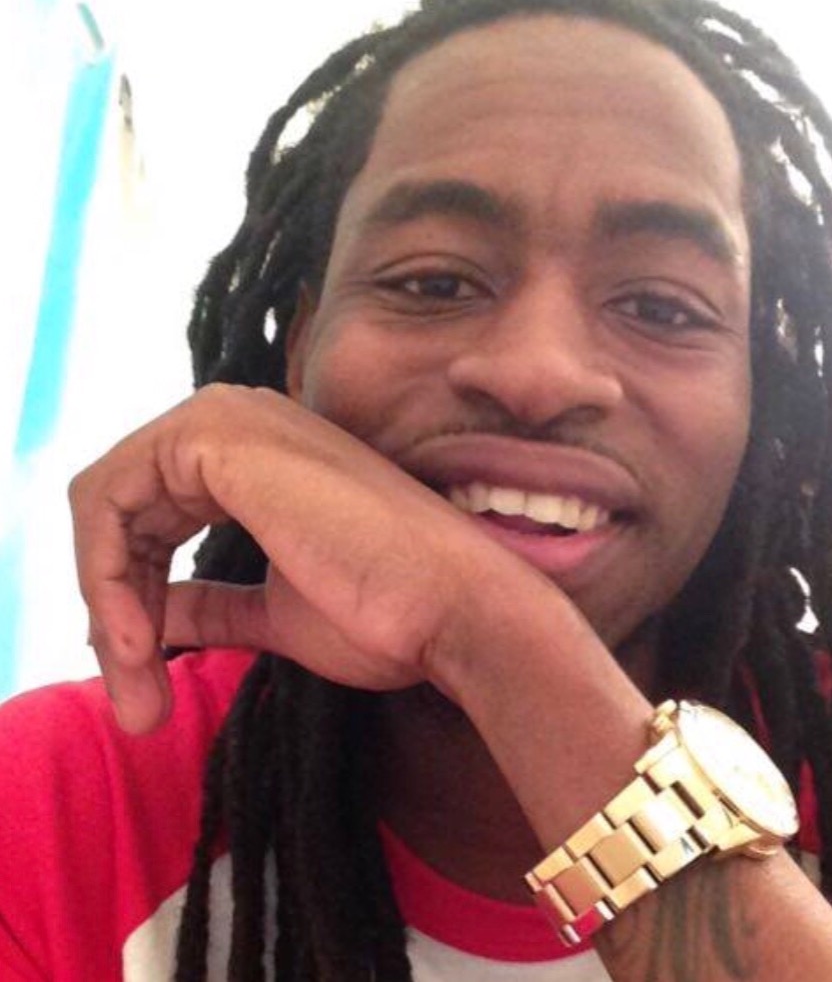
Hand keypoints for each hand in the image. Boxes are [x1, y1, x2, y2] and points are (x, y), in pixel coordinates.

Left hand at [69, 384, 534, 732]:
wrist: (451, 605)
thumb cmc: (385, 611)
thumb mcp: (275, 612)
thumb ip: (213, 604)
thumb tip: (157, 616)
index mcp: (261, 453)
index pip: (156, 511)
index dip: (133, 594)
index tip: (143, 671)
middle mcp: (241, 418)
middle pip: (123, 506)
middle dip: (110, 603)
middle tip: (131, 691)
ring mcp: (229, 419)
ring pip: (106, 502)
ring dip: (104, 599)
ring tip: (133, 677)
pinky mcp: (218, 436)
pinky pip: (107, 499)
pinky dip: (102, 576)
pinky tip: (135, 640)